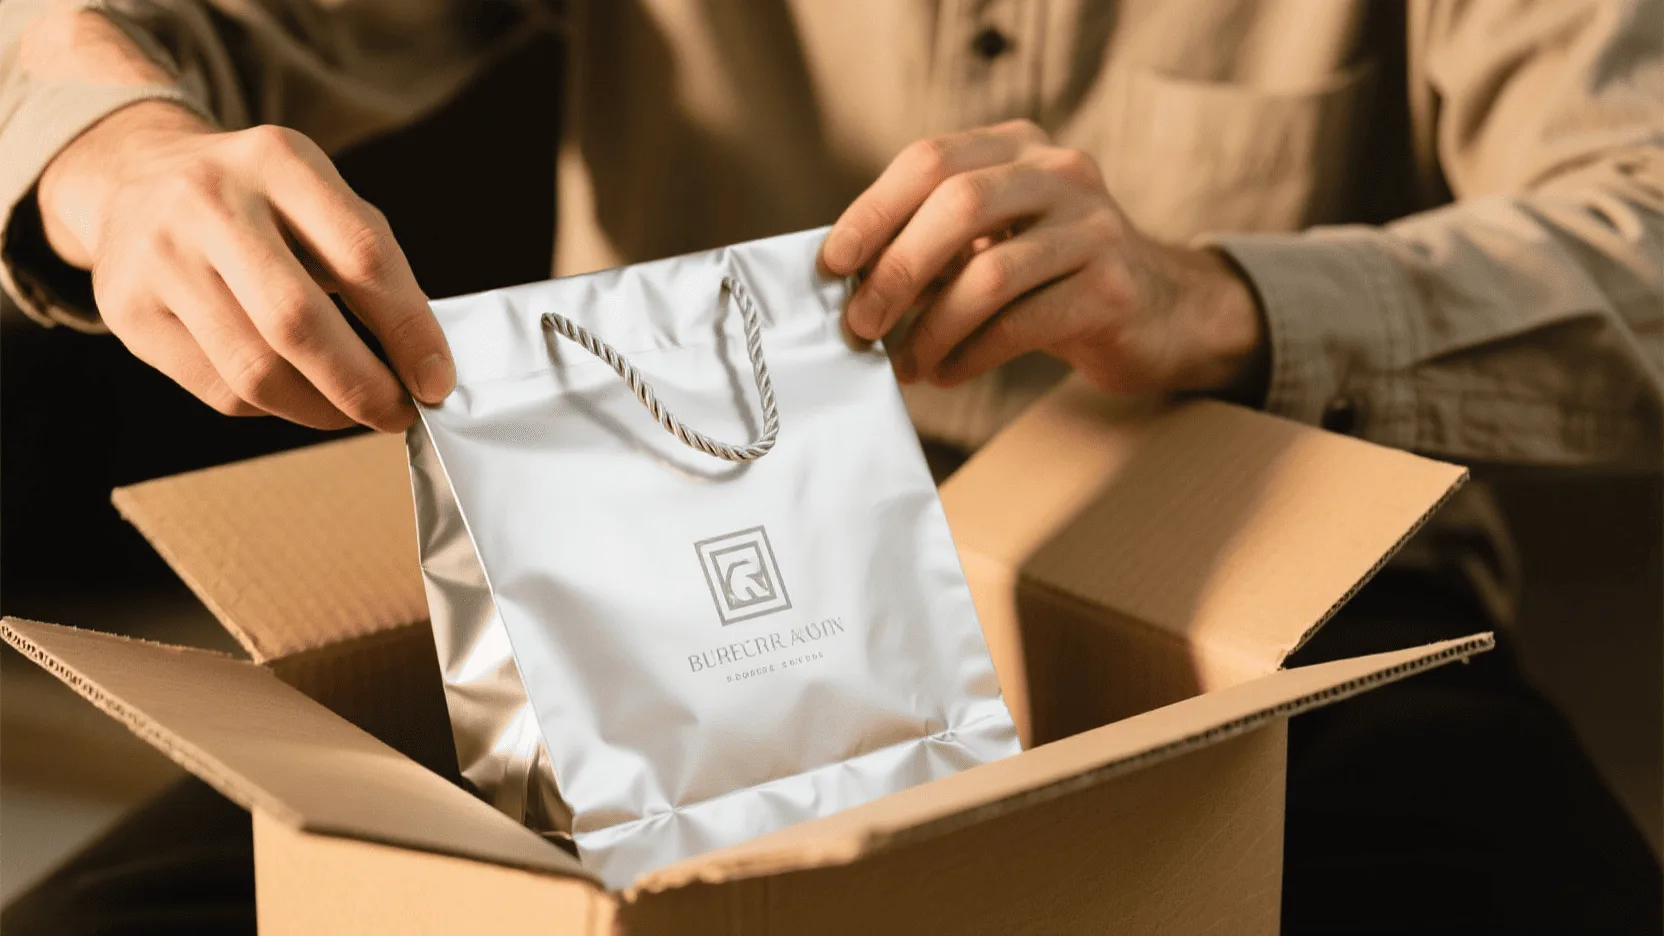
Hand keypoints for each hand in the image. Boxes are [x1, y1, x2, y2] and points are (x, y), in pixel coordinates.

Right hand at [37, 101, 453, 431]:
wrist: (135, 179)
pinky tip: (298, 396)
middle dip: (363, 385)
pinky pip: (220, 389)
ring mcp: (159, 257)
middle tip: (399, 413)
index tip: (438, 380)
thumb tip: (424, 364)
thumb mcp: (316, 197)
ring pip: (256, 370)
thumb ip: (372, 266)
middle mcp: (209, 202)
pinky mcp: (128, 311)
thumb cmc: (257, 202)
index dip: (409, 329)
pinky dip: (274, 407)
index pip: (361, 256)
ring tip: (354, 412)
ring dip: (322, 409)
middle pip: (298, 322)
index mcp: (278, 161)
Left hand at [821, 120, 1266, 398]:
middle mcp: (1062, 174)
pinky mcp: (1112, 290)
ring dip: (932, 327)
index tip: (832, 265)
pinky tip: (947, 374)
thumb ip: (932, 243)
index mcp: (1019, 148)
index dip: (873, 211)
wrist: (1162, 312)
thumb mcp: (996, 238)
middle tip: (860, 325)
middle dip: (896, 271)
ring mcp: (1095, 229)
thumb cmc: (1052, 277)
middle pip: (957, 206)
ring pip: (990, 274)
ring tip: (904, 365)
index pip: (930, 160)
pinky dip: (971, 355)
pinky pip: (1022, 324)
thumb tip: (846, 280)